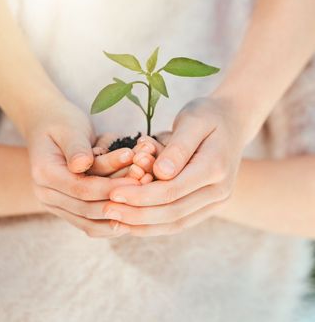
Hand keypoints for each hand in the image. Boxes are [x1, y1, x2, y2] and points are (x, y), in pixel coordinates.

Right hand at [37, 131, 158, 236]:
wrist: (46, 125)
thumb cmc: (62, 122)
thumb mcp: (69, 128)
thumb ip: (76, 147)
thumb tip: (82, 164)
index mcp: (44, 173)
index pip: (82, 188)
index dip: (111, 187)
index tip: (137, 182)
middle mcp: (45, 194)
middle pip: (87, 208)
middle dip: (119, 201)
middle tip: (146, 192)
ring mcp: (54, 204)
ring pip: (89, 221)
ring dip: (117, 215)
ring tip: (143, 206)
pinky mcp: (65, 208)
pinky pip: (88, 223)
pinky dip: (109, 223)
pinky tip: (130, 219)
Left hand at [104, 97, 247, 235]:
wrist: (232, 122)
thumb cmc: (208, 116)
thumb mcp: (193, 120)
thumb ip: (178, 147)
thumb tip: (161, 174)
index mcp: (215, 167)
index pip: (172, 190)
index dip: (140, 195)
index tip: (113, 193)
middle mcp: (219, 191)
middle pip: (172, 211)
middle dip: (136, 213)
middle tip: (107, 210)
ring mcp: (216, 201)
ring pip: (176, 223)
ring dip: (143, 225)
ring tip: (115, 220)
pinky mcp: (208, 205)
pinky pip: (180, 221)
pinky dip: (155, 225)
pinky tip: (133, 223)